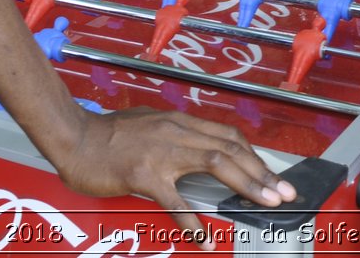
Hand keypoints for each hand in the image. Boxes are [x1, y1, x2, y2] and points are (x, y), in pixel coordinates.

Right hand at [56, 107, 297, 247]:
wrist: (73, 136)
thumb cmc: (107, 135)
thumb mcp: (149, 125)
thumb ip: (175, 137)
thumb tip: (201, 154)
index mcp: (179, 122)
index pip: (227, 136)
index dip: (254, 155)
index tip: (273, 174)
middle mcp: (176, 131)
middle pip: (230, 148)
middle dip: (263, 171)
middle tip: (285, 191)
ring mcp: (161, 152)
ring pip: (215, 163)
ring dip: (247, 184)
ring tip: (266, 204)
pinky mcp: (143, 174)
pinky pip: (176, 200)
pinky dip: (194, 221)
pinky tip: (205, 238)